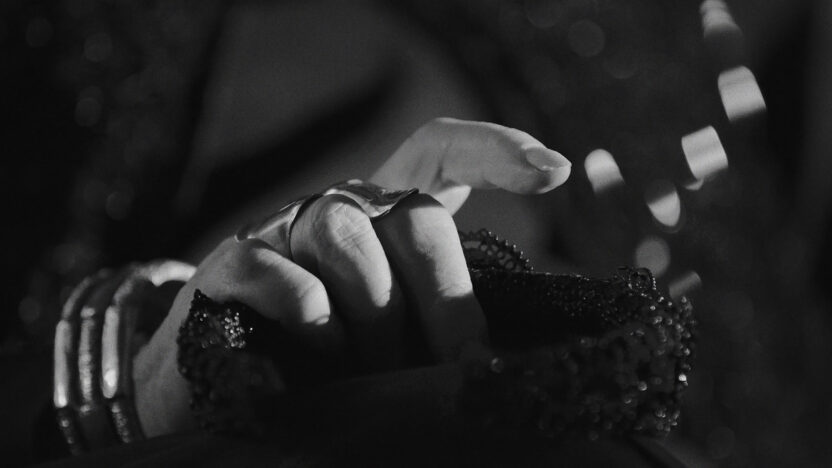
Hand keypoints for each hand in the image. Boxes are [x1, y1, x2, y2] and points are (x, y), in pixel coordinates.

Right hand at [132, 118, 570, 435]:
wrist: (222, 366)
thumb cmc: (327, 351)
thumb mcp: (393, 329)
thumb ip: (434, 320)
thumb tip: (487, 363)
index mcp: (385, 213)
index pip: (440, 149)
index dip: (495, 150)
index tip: (555, 171)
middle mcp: (339, 207)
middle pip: (412, 213)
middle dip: (444, 298)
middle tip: (454, 366)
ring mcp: (281, 228)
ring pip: (346, 237)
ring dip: (374, 315)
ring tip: (375, 369)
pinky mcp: (231, 264)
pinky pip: (278, 274)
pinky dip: (309, 318)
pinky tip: (320, 349)